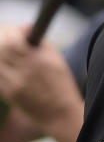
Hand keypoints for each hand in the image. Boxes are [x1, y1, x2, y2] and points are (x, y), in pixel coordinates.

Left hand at [0, 23, 83, 141]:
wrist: (60, 114)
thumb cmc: (60, 85)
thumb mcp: (57, 60)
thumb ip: (40, 42)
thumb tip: (24, 27)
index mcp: (39, 61)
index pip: (13, 39)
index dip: (11, 31)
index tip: (14, 31)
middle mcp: (25, 71)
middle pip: (1, 48)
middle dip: (2, 39)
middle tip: (5, 37)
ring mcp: (14, 83)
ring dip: (0, 53)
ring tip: (5, 51)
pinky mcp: (8, 93)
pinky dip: (0, 66)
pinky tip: (5, 65)